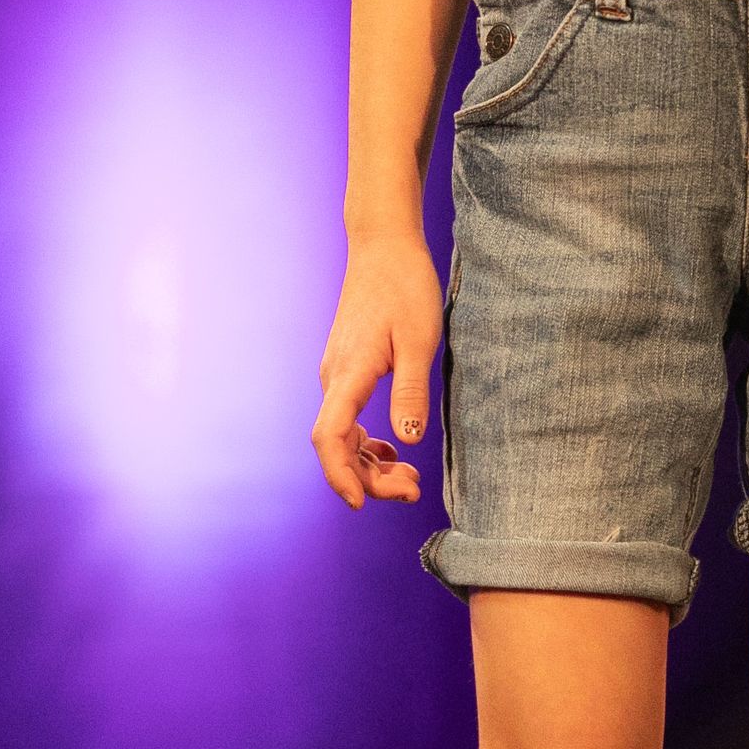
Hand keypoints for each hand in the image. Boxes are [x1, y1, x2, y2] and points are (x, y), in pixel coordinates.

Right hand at [312, 233, 446, 507]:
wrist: (384, 244)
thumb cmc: (404, 285)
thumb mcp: (418, 338)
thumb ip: (410, 390)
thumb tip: (407, 442)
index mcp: (348, 373)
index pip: (330, 437)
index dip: (341, 476)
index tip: (362, 503)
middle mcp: (334, 377)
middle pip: (337, 445)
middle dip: (369, 478)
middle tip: (412, 490)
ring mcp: (338, 373)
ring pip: (342, 434)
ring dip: (369, 463)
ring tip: (408, 479)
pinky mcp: (348, 367)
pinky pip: (348, 417)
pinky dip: (367, 441)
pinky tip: (393, 448)